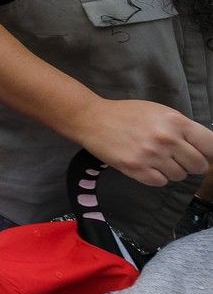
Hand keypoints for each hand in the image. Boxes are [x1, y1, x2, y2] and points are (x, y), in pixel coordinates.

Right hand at [76, 98, 212, 187]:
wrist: (92, 119)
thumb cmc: (127, 114)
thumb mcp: (159, 111)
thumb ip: (181, 127)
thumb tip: (203, 148)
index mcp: (175, 121)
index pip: (210, 145)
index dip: (208, 152)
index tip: (201, 153)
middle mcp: (166, 139)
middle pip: (198, 165)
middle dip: (190, 164)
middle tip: (176, 157)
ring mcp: (151, 155)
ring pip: (179, 176)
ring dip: (171, 170)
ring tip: (156, 159)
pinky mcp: (136, 169)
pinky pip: (160, 182)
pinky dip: (156, 176)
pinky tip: (146, 165)